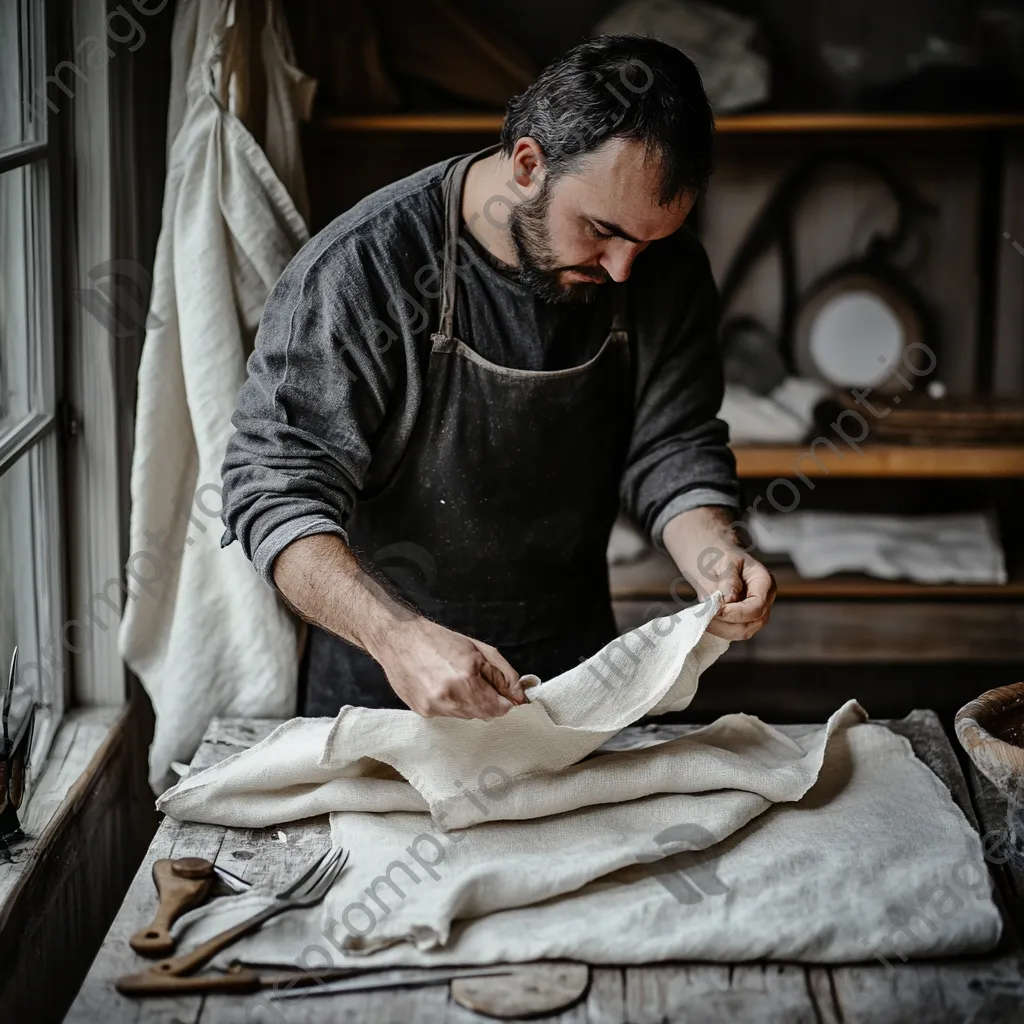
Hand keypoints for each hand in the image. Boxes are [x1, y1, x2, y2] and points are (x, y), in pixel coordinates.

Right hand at [367, 616, 527, 718]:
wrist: (397, 639)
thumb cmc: (438, 639)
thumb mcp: (478, 649)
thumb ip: (503, 674)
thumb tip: (520, 696)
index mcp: (467, 678)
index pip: (499, 707)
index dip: (505, 701)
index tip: (506, 695)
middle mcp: (450, 698)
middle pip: (484, 714)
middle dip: (488, 702)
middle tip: (480, 683)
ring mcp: (435, 707)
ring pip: (466, 717)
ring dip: (470, 704)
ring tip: (458, 681)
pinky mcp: (423, 712)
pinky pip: (449, 715)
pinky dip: (453, 705)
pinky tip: (443, 687)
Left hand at [662, 505, 776, 641]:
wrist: (706, 550)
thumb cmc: (714, 551)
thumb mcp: (720, 561)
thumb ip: (727, 582)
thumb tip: (729, 602)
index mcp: (763, 580)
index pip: (757, 606)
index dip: (736, 613)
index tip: (714, 610)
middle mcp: (764, 597)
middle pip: (753, 622)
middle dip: (727, 623)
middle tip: (704, 614)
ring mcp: (754, 609)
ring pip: (743, 631)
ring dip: (721, 628)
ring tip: (703, 615)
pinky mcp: (741, 617)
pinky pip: (733, 631)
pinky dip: (719, 628)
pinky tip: (705, 617)